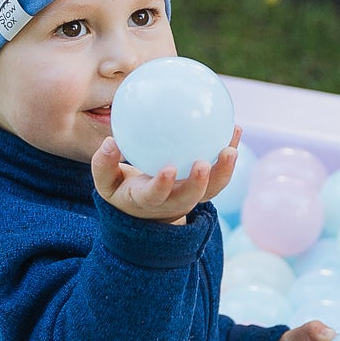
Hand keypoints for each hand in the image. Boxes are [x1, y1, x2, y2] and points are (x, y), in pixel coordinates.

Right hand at [92, 125, 242, 223]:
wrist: (148, 211)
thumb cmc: (124, 189)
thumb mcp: (106, 182)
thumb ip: (103, 164)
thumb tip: (110, 141)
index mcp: (148, 201)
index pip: (156, 196)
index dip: (163, 186)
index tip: (168, 169)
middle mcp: (173, 202)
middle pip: (190, 197)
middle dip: (199, 183)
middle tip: (204, 163)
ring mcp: (192, 197)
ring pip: (212, 189)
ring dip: (224, 171)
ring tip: (231, 147)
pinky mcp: (206, 188)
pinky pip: (220, 173)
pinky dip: (229, 154)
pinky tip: (235, 129)